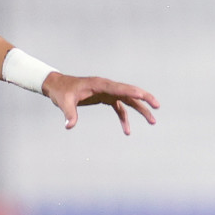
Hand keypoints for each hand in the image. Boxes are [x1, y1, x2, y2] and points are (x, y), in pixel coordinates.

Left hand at [42, 72, 159, 133]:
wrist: (57, 87)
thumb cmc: (61, 92)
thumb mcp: (64, 102)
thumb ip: (69, 113)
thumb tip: (69, 126)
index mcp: (98, 84)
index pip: (118, 87)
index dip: (130, 91)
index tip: (142, 95)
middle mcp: (106, 86)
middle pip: (129, 91)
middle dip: (144, 98)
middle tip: (157, 106)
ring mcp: (107, 92)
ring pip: (128, 100)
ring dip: (140, 110)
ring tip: (152, 121)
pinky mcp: (105, 98)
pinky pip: (119, 108)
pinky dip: (124, 118)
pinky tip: (127, 130)